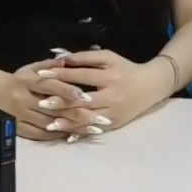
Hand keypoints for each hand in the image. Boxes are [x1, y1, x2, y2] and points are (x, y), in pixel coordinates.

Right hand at [0, 57, 97, 141]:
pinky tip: (73, 135)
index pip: (48, 85)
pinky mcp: (19, 128)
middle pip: (52, 108)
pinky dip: (57, 136)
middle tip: (97, 118)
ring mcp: (20, 115)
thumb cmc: (19, 79)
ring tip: (91, 130)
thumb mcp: (32, 68)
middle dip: (76, 114)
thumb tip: (67, 59)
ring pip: (48, 123)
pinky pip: (40, 135)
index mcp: (26, 80)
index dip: (66, 90)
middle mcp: (22, 99)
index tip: (85, 95)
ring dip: (71, 127)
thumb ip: (50, 65)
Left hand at [36, 49, 173, 133]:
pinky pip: (94, 131)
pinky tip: (65, 135)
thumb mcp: (108, 57)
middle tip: (41, 103)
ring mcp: (114, 113)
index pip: (81, 76)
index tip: (42, 76)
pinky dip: (79, 133)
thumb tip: (60, 58)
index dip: (61, 75)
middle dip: (61, 103)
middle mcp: (112, 97)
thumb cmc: (125, 69)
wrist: (151, 86)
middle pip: (82, 101)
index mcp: (110, 77)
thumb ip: (85, 57)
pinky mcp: (115, 124)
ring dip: (67, 122)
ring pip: (87, 119)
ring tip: (49, 123)